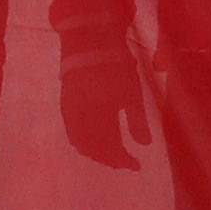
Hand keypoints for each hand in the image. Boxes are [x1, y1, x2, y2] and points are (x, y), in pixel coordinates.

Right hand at [59, 46, 149, 172]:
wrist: (88, 44)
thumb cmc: (116, 67)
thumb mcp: (133, 93)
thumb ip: (137, 121)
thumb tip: (145, 145)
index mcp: (101, 116)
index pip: (111, 148)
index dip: (124, 160)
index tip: (137, 165)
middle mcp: (82, 119)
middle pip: (94, 150)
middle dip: (110, 159)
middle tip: (125, 162)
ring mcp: (70, 114)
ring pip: (80, 144)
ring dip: (96, 154)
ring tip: (112, 155)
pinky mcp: (65, 107)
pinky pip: (72, 134)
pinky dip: (83, 143)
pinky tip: (94, 143)